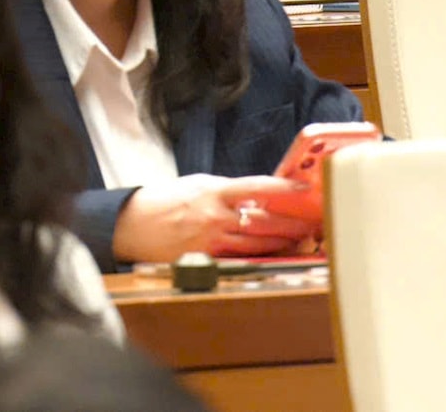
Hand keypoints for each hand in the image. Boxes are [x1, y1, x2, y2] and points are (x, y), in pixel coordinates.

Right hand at [111, 174, 317, 263]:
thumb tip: (257, 195)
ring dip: (284, 243)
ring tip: (300, 240)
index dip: (284, 188)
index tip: (305, 188)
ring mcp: (213, 241)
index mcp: (213, 192)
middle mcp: (216, 216)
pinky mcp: (209, 260)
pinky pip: (244, 260)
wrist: (132, 225)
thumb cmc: (163, 201)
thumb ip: (226, 190)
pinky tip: (275, 255)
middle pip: (267, 222)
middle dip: (294, 223)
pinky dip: (262, 257)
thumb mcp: (195, 185)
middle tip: (313, 222)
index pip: (256, 187)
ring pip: (260, 244)